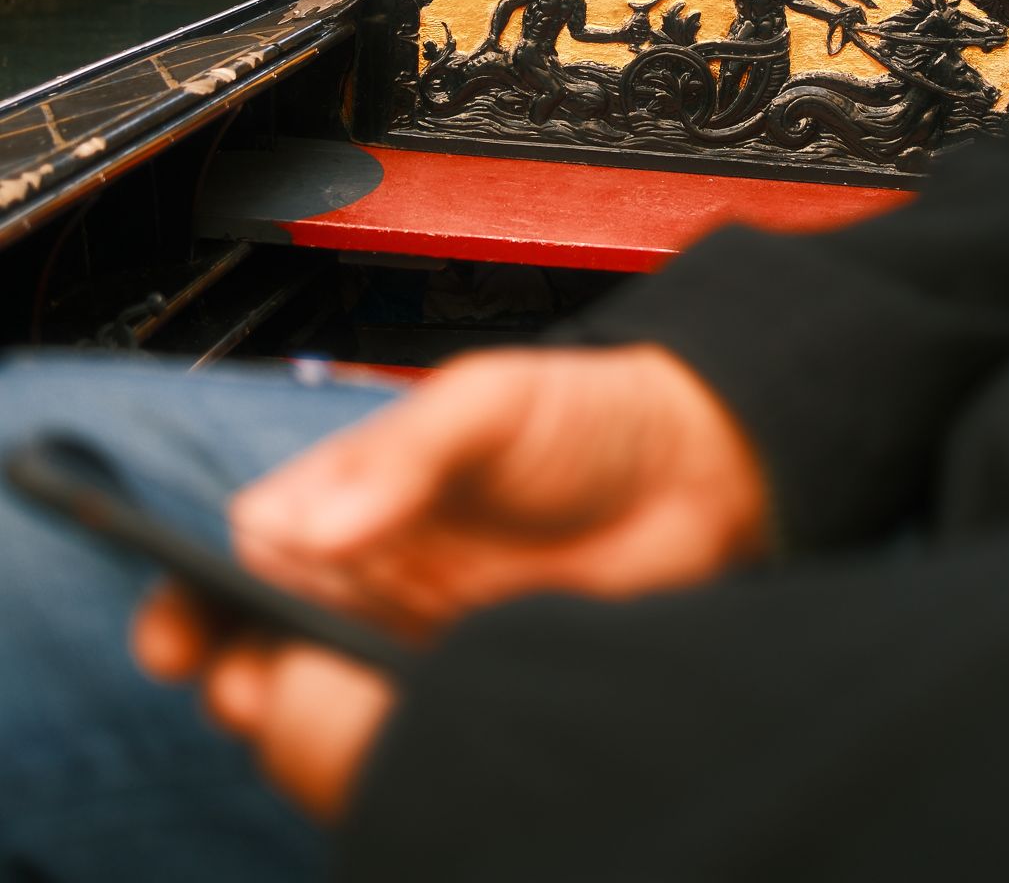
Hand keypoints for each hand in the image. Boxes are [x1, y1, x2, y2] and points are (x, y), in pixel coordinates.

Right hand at [133, 345, 770, 814]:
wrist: (697, 475)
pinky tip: (402, 732)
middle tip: (251, 693)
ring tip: (316, 718)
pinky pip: (406, 724)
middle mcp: (373, 570)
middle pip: (269, 635)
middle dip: (242, 672)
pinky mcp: (472, 682)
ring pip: (327, 692)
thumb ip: (408, 453)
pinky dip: (388, 738)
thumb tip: (319, 518)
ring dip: (307, 715)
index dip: (201, 595)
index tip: (181, 636)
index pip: (247, 548)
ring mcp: (418, 634)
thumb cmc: (584, 414)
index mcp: (353, 491)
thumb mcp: (489, 401)